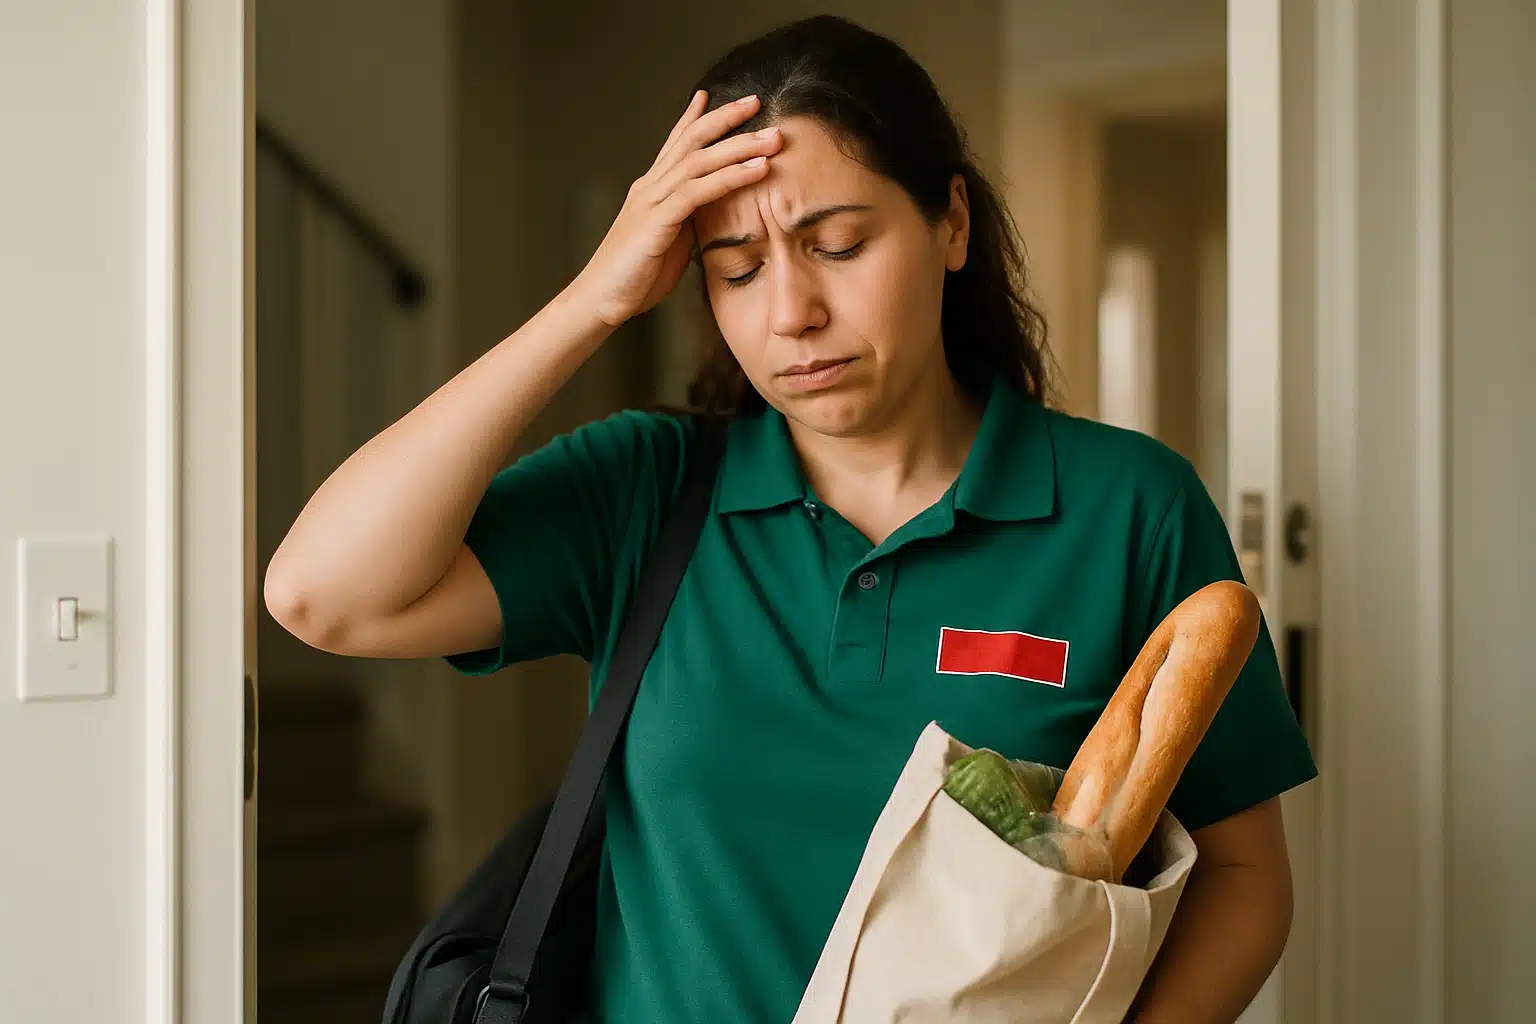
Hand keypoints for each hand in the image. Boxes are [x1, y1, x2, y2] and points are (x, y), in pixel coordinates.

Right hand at [571, 91, 782, 326]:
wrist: (600, 301)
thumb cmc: (634, 278)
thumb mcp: (668, 242)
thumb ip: (685, 221)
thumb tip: (710, 214)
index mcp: (651, 190)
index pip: (675, 143)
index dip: (694, 118)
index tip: (715, 96)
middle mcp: (650, 186)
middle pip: (691, 139)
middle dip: (725, 118)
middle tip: (756, 101)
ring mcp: (651, 201)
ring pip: (699, 160)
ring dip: (740, 145)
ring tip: (772, 137)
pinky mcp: (657, 221)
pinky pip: (698, 191)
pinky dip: (730, 177)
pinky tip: (757, 170)